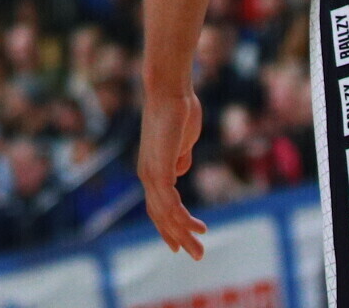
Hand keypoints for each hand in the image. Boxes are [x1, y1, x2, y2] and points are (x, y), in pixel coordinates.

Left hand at [139, 81, 207, 257]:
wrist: (170, 92)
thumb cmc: (178, 112)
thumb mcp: (181, 142)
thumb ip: (179, 158)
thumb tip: (181, 169)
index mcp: (151, 170)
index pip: (157, 207)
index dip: (167, 227)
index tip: (179, 245)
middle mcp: (147, 175)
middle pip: (160, 216)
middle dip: (178, 237)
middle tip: (197, 256)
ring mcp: (151, 172)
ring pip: (165, 213)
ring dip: (184, 233)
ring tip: (201, 248)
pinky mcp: (159, 168)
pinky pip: (169, 201)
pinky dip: (182, 217)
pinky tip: (197, 227)